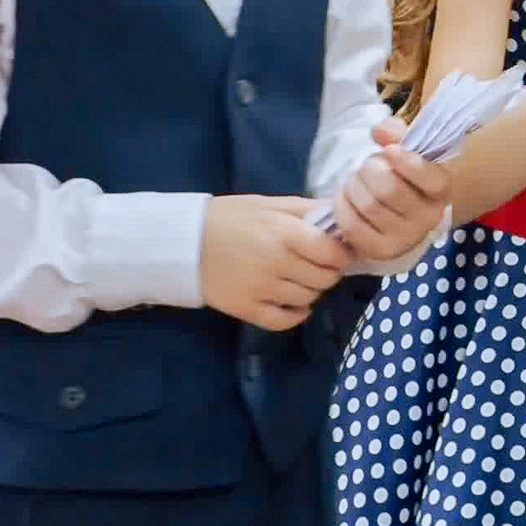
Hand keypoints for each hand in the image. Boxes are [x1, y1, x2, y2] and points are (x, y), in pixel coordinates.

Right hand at [199, 195, 349, 329]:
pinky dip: (296, 315)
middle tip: (319, 266)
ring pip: (308, 299)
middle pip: (324, 278)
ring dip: (312, 290)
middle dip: (328, 272)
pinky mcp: (246, 309)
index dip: (340, 254)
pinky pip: (284, 321)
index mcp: (283, 232)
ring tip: (301, 279)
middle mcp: (276, 262)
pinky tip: (295, 304)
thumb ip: (306, 209)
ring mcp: (261, 289)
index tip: (336, 252)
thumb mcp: (269, 204)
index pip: (331, 252)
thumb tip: (340, 215)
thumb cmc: (230, 218)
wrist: (185, 242)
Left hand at [332, 116, 452, 262]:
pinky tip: (344, 196)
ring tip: (354, 180)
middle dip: (369, 170)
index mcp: (441, 192)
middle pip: (390, 189)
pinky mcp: (379, 251)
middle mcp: (429, 218)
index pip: (431, 179)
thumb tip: (380, 132)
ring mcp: (405, 239)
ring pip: (368, 206)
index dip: (407, 162)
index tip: (388, 150)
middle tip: (366, 165)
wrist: (398, 215)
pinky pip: (352, 225)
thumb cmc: (402, 177)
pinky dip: (342, 205)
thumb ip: (396, 133)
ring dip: (353, 186)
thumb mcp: (405, 150)